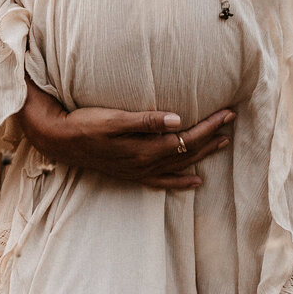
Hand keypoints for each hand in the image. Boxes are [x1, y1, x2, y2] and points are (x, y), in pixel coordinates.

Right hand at [18, 79, 234, 190]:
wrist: (61, 140)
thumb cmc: (86, 124)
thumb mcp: (114, 118)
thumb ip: (146, 120)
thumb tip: (178, 119)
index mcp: (145, 148)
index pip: (187, 137)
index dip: (209, 125)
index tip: (227, 112)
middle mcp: (146, 164)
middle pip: (188, 151)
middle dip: (212, 135)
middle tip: (231, 119)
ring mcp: (140, 171)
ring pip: (180, 165)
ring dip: (203, 154)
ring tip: (223, 143)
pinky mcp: (132, 173)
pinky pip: (163, 181)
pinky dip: (182, 181)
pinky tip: (196, 182)